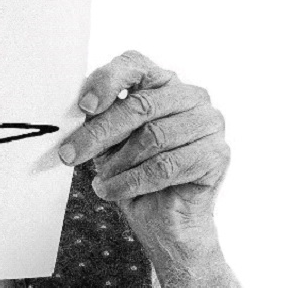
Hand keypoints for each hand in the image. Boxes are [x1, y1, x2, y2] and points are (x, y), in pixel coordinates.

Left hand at [58, 51, 229, 258]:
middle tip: (69, 154)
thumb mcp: (109, 142)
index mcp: (161, 82)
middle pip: (140, 106)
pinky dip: (131, 181)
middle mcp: (190, 95)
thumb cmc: (134, 175)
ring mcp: (209, 123)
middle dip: (99, 133)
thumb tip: (78, 111)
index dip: (106, 82)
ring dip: (118, 163)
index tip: (84, 107)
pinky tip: (112, 190)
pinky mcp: (217, 154)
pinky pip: (166, 166)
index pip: (133, 64)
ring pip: (152, 137)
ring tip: (101, 180)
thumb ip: (99, 120)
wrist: (167, 223)